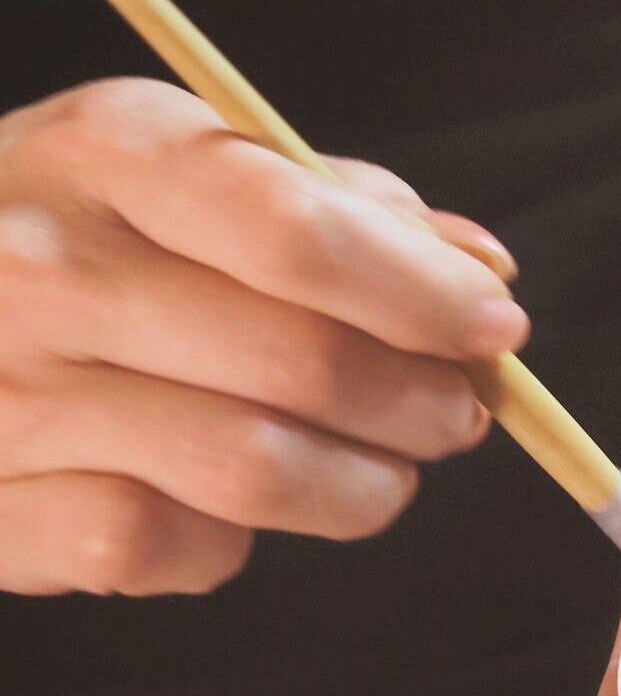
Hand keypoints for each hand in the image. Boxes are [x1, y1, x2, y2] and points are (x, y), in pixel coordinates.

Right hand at [0, 78, 526, 594]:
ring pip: (254, 467)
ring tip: (386, 471)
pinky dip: (233, 543)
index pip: (297, 230)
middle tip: (456, 413)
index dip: (423, 293)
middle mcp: (39, 264)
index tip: (495, 327)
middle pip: (300, 359)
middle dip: (423, 401)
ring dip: (363, 485)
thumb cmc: (77, 234)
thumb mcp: (183, 171)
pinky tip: (235, 510)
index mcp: (108, 149)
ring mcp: (5, 391)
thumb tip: (478, 267)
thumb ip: (338, 206)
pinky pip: (169, 546)